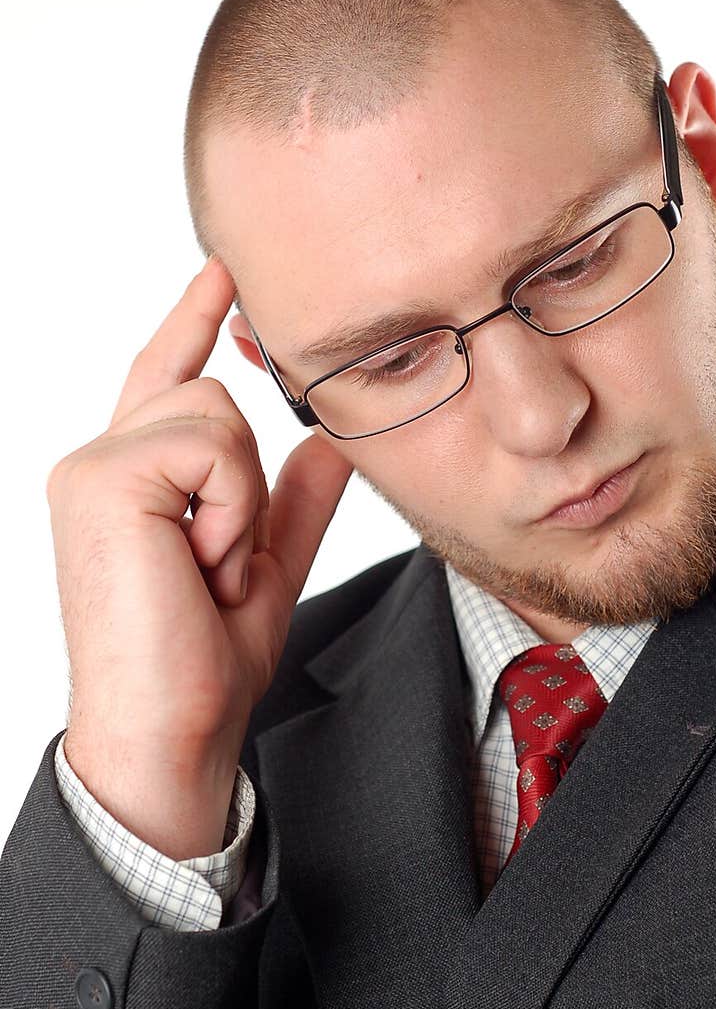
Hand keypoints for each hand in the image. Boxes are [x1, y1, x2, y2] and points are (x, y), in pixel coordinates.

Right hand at [46, 257, 351, 857]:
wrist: (169, 736)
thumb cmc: (202, 665)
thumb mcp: (266, 568)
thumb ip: (293, 502)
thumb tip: (330, 444)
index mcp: (134, 479)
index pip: (164, 376)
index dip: (192, 321)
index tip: (222, 272)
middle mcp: (101, 461)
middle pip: (213, 393)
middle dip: (243, 483)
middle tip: (216, 568)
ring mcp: (93, 465)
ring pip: (216, 412)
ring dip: (237, 501)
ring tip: (204, 570)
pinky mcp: (101, 477)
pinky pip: (210, 443)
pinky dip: (227, 508)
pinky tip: (197, 562)